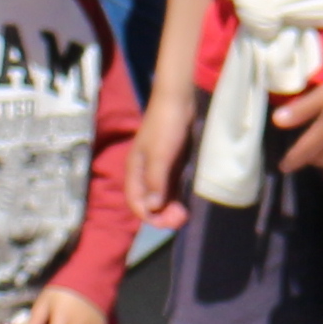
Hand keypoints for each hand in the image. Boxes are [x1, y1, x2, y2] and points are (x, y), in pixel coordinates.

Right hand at [127, 93, 198, 229]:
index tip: (166, 224)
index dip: (148, 216)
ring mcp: (159, 168)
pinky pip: (172, 186)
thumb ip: (156, 182)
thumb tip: (152, 208)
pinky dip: (177, 197)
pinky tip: (187, 204)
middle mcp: (145, 173)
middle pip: (149, 202)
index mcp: (135, 171)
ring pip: (162, 196)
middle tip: (181, 220)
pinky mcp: (173, 163)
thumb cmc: (166, 126)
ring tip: (185, 216)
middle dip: (162, 214)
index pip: (136, 202)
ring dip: (171, 208)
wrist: (179, 100)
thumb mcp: (160, 155)